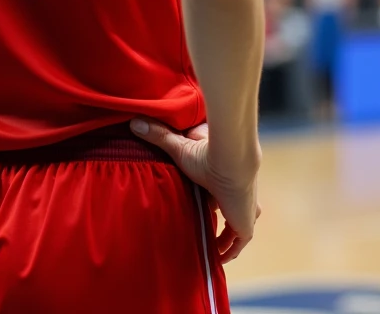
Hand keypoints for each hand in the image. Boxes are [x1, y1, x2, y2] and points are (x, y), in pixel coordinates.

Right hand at [130, 119, 260, 262]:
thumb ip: (158, 135)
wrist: (231, 161)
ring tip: (206, 243)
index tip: (192, 198)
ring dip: (223, 234)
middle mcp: (235, 192)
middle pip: (224, 205)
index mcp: (221, 173)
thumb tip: (134, 122)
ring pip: (234, 225)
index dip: (204, 193)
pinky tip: (217, 257)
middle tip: (197, 222)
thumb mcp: (178, 146)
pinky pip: (237, 243)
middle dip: (215, 212)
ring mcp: (244, 209)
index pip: (213, 187)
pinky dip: (228, 250)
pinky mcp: (246, 225)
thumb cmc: (207, 153)